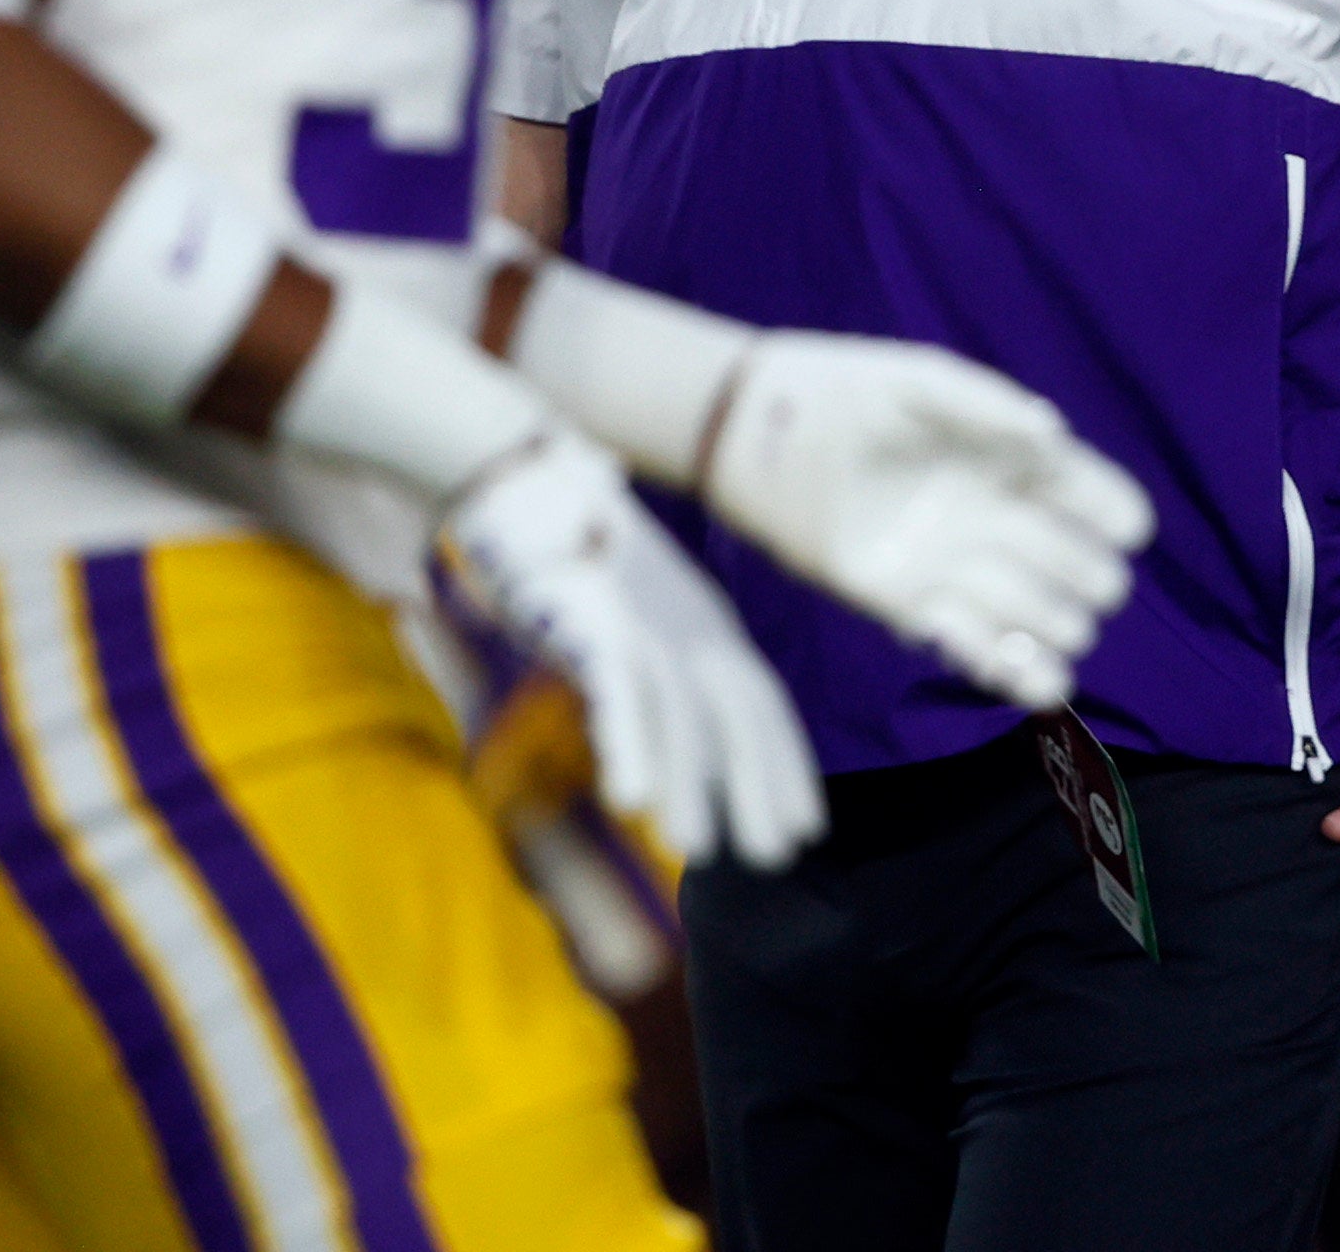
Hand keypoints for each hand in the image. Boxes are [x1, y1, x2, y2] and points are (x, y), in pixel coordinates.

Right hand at [436, 428, 823, 871]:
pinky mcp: (589, 624)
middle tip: (777, 856)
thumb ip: (672, 670)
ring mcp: (643, 624)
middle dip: (759, 785)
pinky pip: (615, 692)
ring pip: (678, 714)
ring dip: (691, 783)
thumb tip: (691, 735)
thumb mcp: (647, 614)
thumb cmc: (586, 559)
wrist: (530, 483)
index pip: (764, 704)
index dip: (785, 765)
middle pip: (739, 714)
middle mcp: (690, 626)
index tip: (808, 827)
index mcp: (709, 626)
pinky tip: (629, 800)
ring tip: (696, 851)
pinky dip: (626, 744)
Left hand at [699, 336, 1153, 711]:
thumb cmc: (848, 392)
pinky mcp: (914, 608)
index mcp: (1016, 462)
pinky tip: (1030, 678)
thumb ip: (989, 405)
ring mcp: (960, 568)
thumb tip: (1055, 436)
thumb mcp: (921, 382)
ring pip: (1043, 620)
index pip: (1098, 498)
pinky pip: (983, 653)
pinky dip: (1017, 674)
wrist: (764, 439)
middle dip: (1091, 580)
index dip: (1119, 516)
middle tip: (1076, 579)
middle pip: (1083, 569)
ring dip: (1057, 631)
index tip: (1122, 529)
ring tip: (1041, 627)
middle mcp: (1000, 520)